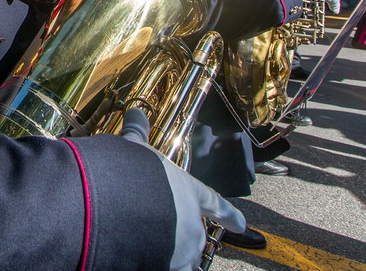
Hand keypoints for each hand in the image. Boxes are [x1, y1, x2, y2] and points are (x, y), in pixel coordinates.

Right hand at [121, 109, 244, 270]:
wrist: (122, 205)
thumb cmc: (133, 174)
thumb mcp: (135, 151)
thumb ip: (138, 135)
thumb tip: (135, 110)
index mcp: (189, 192)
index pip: (215, 203)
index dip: (229, 214)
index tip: (242, 224)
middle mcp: (193, 222)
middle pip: (198, 235)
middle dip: (188, 238)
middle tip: (176, 238)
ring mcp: (185, 248)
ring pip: (186, 258)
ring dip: (176, 255)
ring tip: (158, 250)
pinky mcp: (172, 267)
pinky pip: (174, 270)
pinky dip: (166, 266)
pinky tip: (152, 261)